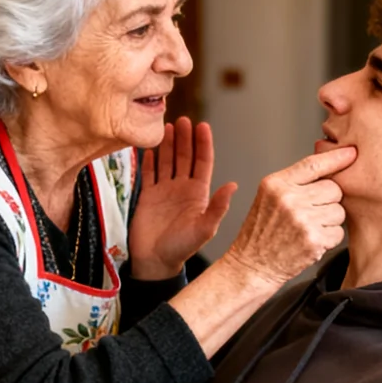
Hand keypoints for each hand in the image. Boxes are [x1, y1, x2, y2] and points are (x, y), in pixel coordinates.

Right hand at [128, 117, 236, 279]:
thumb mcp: (203, 229)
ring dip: (168, 144)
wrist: (155, 262)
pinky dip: (149, 160)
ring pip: (168, 161)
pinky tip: (150, 146)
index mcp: (199, 194)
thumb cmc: (181, 248)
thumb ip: (218, 207)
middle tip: (183, 120)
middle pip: (185, 157)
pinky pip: (149, 173)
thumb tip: (233, 185)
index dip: (203, 144)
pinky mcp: (148, 196)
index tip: (203, 126)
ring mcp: (165, 191)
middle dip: (185, 138)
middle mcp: (183, 188)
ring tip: (168, 126)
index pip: (203, 162)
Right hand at [219, 147, 355, 286]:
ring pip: (338, 211)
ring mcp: (302, 219)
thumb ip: (294, 182)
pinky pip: (338, 232)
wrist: (251, 266)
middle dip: (328, 201)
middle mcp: (288, 198)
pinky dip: (329, 239)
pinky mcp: (313, 239)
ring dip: (329, 221)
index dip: (336, 158)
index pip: (313, 164)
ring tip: (308, 228)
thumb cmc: (261, 233)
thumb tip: (329, 167)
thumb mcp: (268, 198)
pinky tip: (310, 241)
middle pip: (333, 188)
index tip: (351, 153)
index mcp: (276, 184)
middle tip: (310, 213)